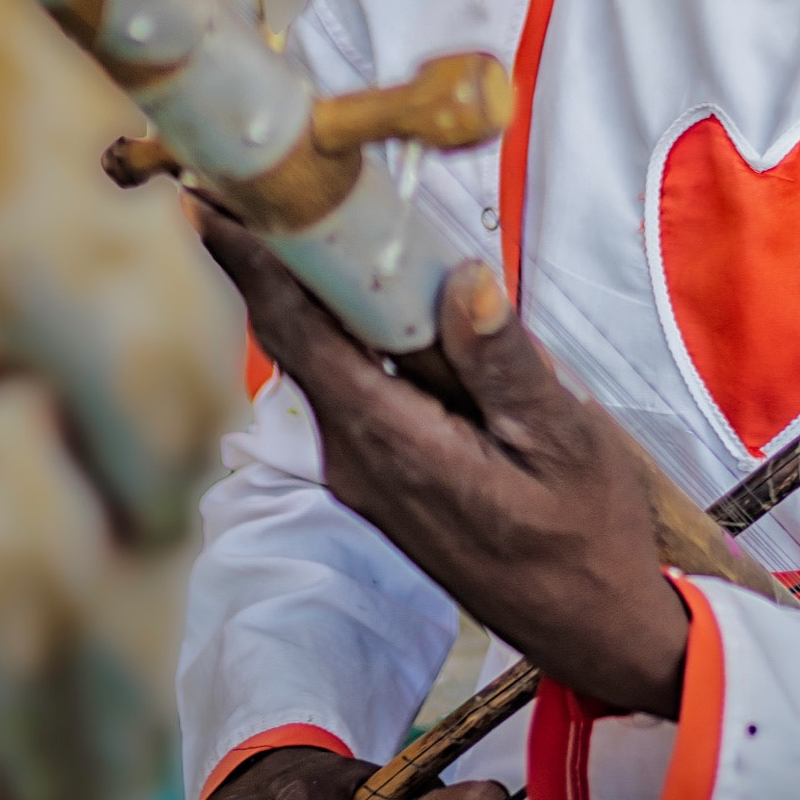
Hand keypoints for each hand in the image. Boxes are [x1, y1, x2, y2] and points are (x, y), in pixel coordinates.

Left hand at [196, 206, 690, 716]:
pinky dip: (350, 325)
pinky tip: (375, 288)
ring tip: (309, 208)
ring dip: (312, 286)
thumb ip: (505, 360)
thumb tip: (463, 278)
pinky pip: (352, 382)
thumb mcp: (562, 439)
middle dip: (272, 255)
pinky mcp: (388, 476)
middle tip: (256, 172)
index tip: (207, 200)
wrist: (592, 627)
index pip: (301, 334)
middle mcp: (359, 459)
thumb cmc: (586, 532)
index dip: (250, 263)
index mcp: (394, 445)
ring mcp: (368, 472)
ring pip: (325, 357)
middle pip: (298, 336)